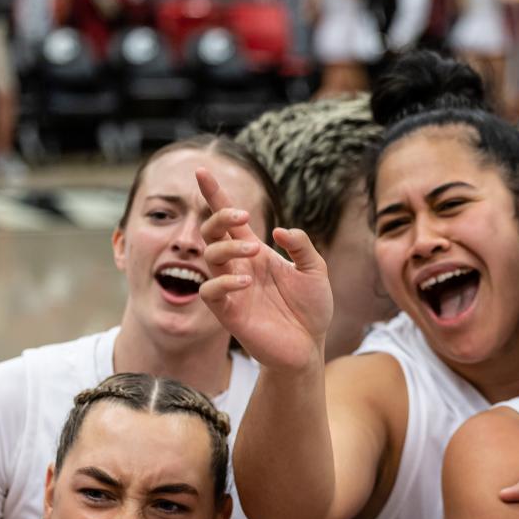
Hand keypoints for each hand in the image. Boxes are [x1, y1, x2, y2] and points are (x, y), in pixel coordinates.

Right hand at [196, 168, 333, 373]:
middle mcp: (238, 268)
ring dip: (227, 249)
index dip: (215, 196)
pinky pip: (211, 292)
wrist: (309, 347)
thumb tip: (279, 231)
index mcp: (255, 253)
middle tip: (243, 218)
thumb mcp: (316, 270)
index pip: (229, 221)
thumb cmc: (311, 309)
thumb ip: (301, 246)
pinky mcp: (229, 313)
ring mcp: (231, 290)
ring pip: (210, 258)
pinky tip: (247, 282)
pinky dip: (224, 283)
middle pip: (212, 234)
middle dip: (220, 218)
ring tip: (254, 251)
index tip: (203, 171)